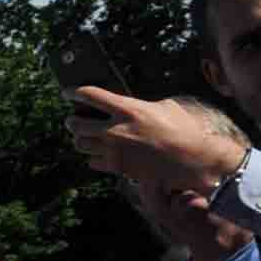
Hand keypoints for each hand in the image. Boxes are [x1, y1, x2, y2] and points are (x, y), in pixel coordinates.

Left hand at [64, 87, 246, 193]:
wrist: (192, 160)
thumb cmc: (184, 130)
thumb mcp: (165, 107)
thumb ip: (140, 105)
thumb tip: (127, 105)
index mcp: (128, 108)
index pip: (91, 95)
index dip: (75, 92)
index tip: (68, 92)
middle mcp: (115, 129)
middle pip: (76, 123)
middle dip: (72, 120)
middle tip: (73, 119)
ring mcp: (114, 149)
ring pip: (80, 143)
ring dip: (81, 139)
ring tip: (85, 136)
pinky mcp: (117, 167)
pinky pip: (92, 161)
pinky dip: (94, 157)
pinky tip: (100, 154)